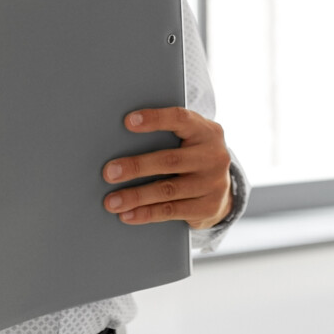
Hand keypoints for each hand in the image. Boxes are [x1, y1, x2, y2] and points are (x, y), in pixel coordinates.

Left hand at [102, 107, 232, 229]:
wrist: (223, 190)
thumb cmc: (193, 157)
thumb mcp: (189, 140)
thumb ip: (166, 137)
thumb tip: (120, 142)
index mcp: (206, 131)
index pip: (180, 119)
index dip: (155, 119)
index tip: (128, 121)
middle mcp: (213, 156)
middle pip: (170, 160)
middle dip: (136, 166)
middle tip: (109, 172)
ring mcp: (213, 184)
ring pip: (167, 190)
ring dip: (135, 196)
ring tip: (111, 201)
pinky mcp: (208, 208)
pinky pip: (171, 211)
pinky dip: (146, 213)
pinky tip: (127, 215)